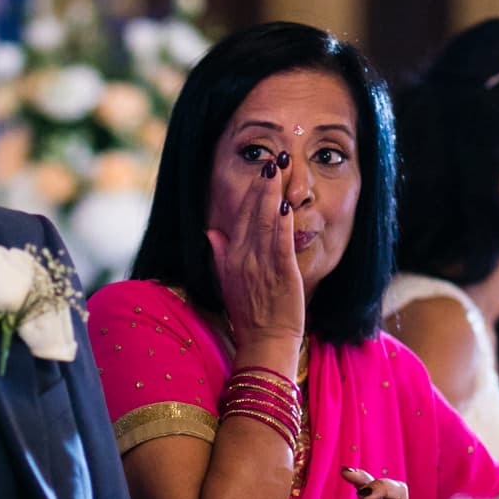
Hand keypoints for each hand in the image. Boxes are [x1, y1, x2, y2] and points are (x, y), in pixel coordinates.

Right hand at [205, 152, 304, 350]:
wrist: (264, 343)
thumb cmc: (250, 315)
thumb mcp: (227, 282)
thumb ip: (220, 254)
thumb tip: (211, 231)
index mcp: (232, 258)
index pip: (240, 217)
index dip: (251, 191)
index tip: (261, 169)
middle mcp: (244, 258)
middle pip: (253, 213)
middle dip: (264, 183)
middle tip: (274, 156)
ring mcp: (262, 266)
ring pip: (266, 222)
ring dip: (273, 193)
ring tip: (280, 167)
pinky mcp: (281, 275)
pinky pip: (280, 243)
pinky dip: (283, 223)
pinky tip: (287, 203)